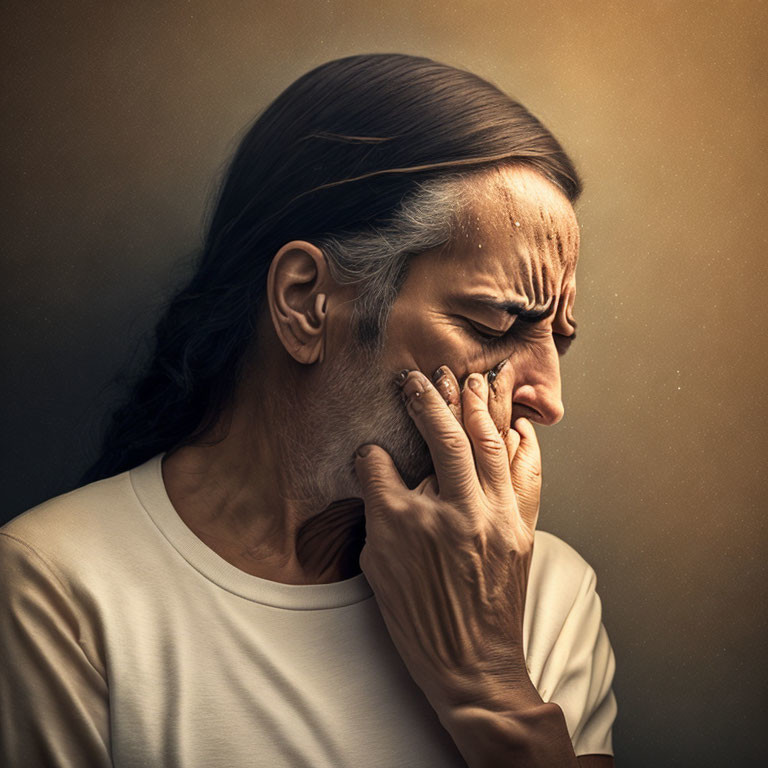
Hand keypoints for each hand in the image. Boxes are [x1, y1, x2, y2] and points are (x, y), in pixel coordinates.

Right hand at [353, 360, 543, 721]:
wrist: (472, 666)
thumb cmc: (418, 621)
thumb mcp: (377, 567)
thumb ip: (378, 511)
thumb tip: (380, 468)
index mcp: (404, 524)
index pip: (381, 463)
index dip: (373, 451)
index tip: (374, 446)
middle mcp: (452, 513)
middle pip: (443, 437)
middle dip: (431, 399)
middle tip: (425, 375)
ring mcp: (493, 518)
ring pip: (488, 444)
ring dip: (479, 405)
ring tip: (472, 378)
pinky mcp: (521, 529)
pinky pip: (525, 473)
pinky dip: (522, 443)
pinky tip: (515, 422)